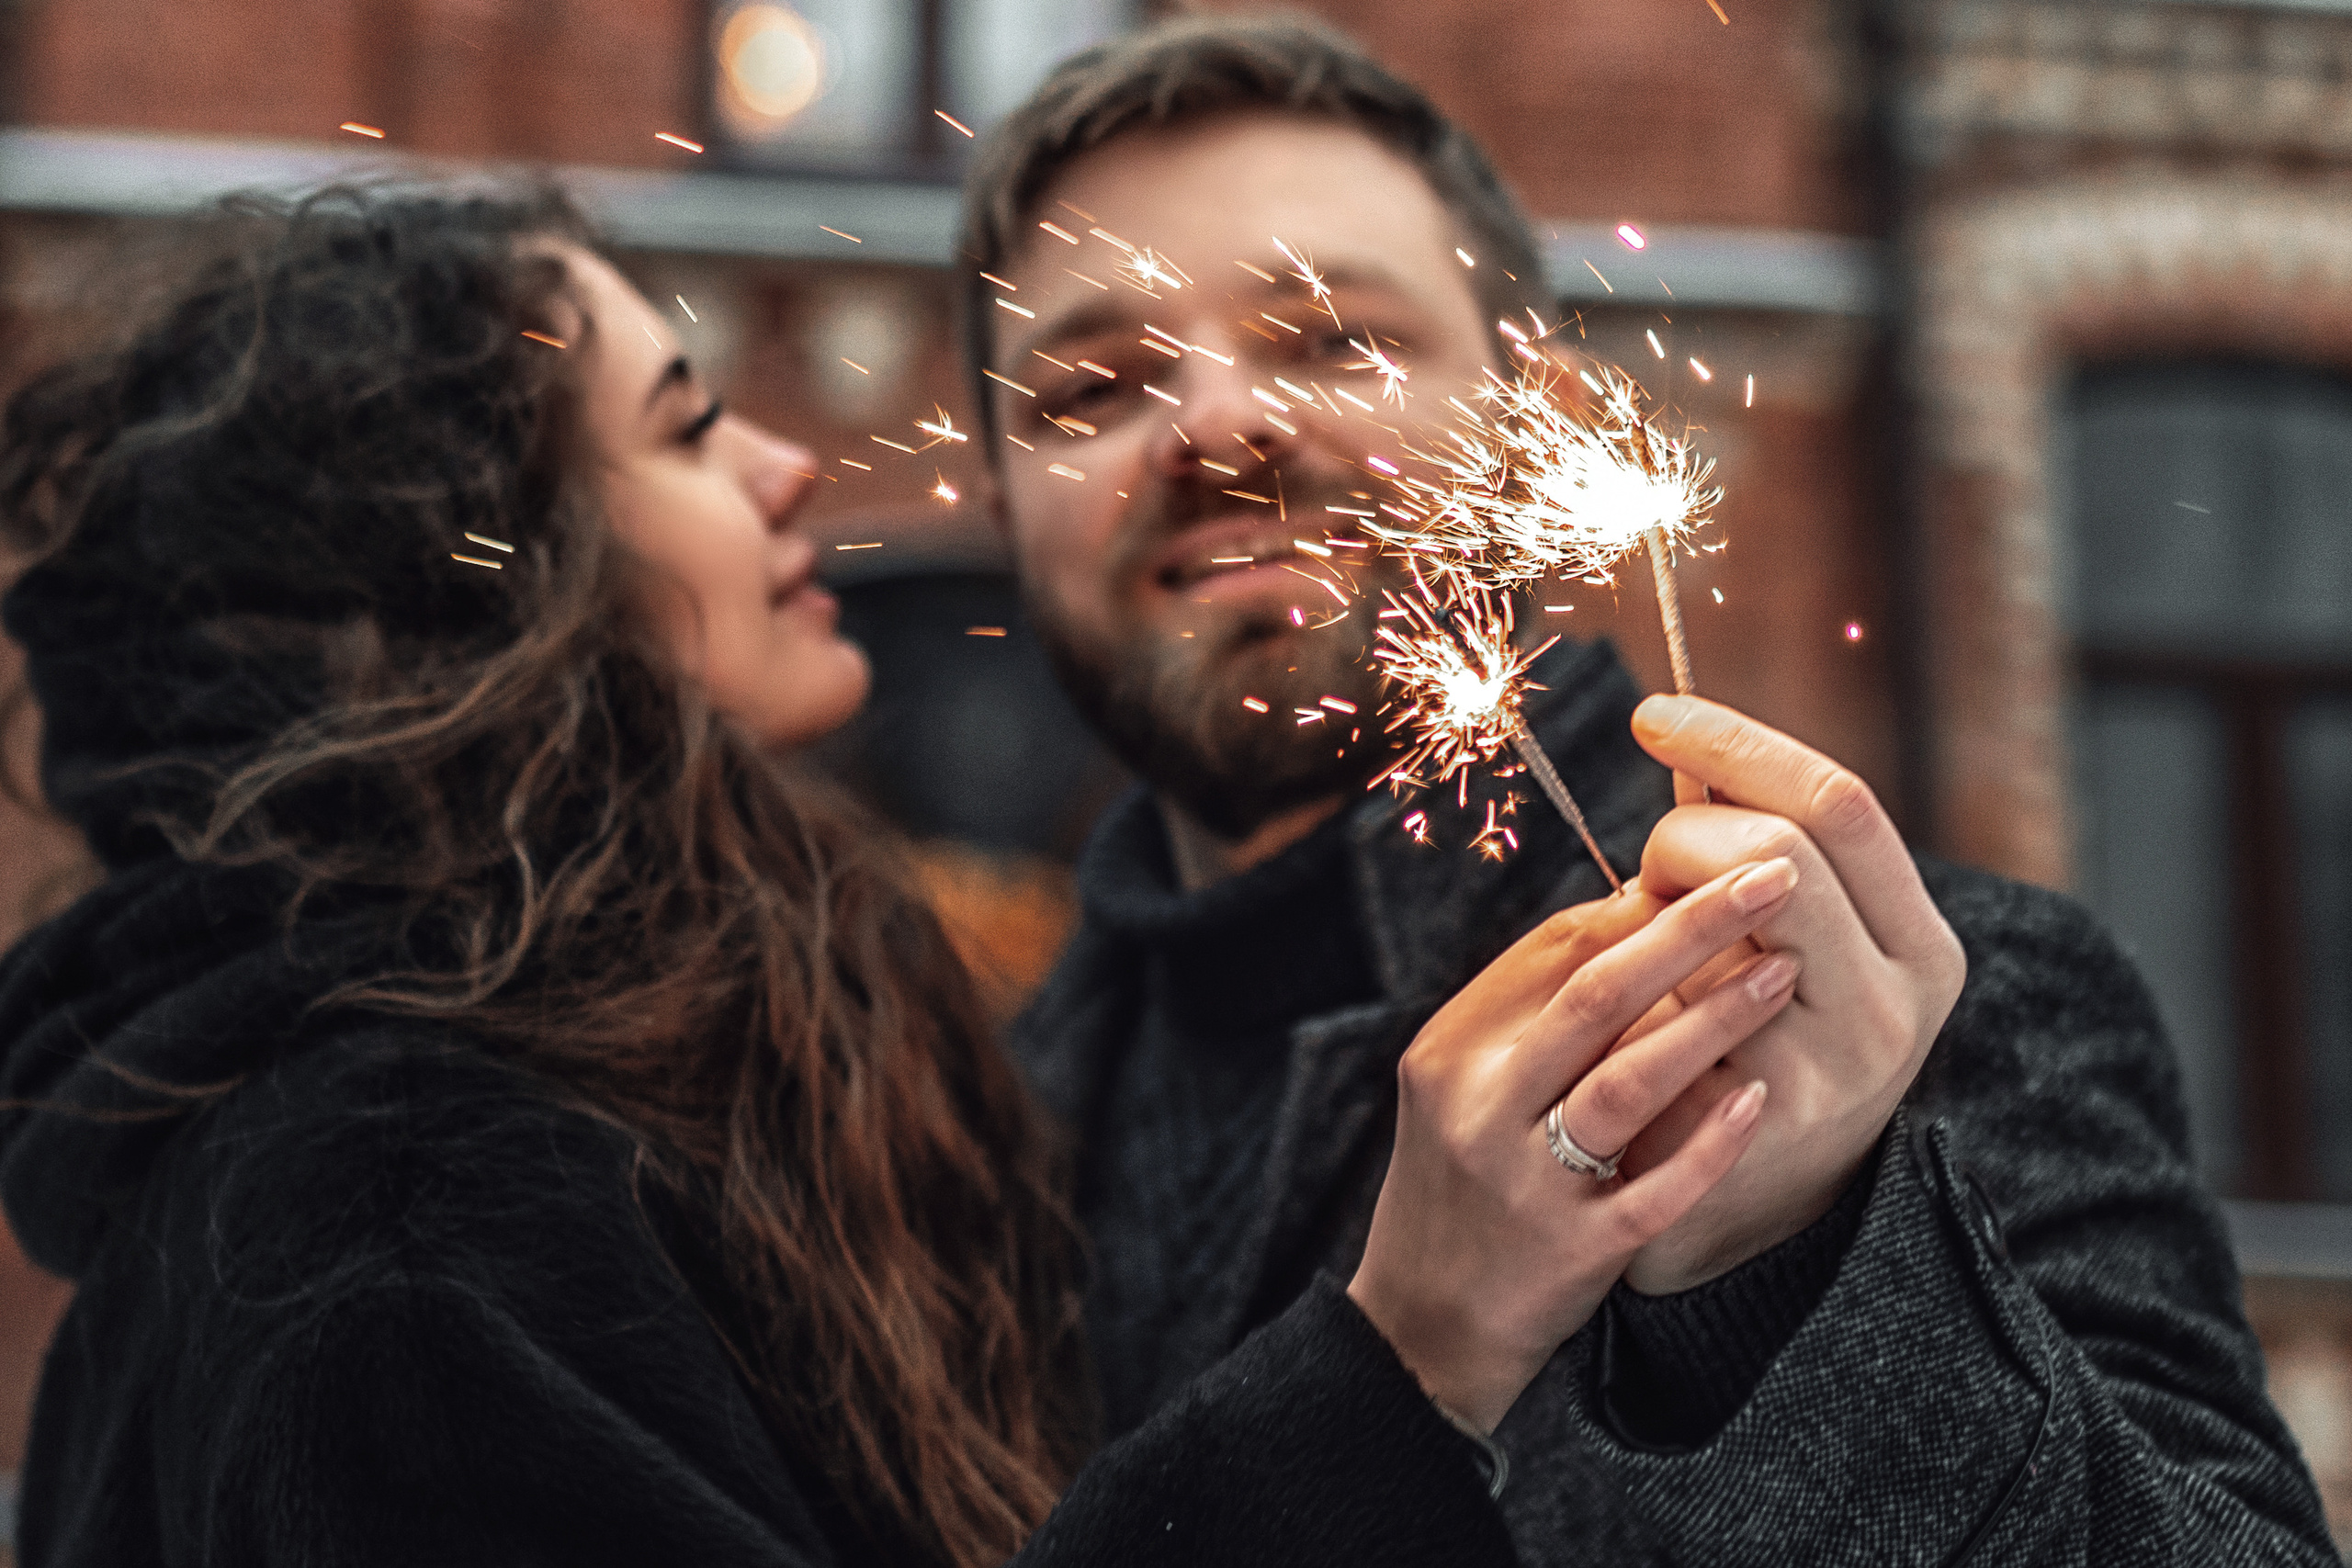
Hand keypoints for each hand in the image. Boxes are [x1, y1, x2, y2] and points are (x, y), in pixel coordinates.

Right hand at [1348, 858, 1802, 1431]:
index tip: (1718, 863)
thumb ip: (1536, 1005)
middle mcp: (1480, 1105)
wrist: (1421, 1325)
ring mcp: (1523, 1181)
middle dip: (1693, 929)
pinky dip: (1708, 1141)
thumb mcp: (1466, 1082)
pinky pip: (1652, 1188)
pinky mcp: (1570, 1251)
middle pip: (1594, 995)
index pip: (1552, 949)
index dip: (1641, 902)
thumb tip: (1641, 902)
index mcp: (1453, 1048)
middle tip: (1778, 876)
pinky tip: (1760, 1098)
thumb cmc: (1464, 1180)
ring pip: (1625, 1084)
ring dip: (1714, 1022)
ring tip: (1787, 971)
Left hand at [1615, 695, 1966, 1295]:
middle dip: (1683, 839)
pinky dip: (1626, 991)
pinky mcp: (1754, 1125)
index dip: (1739, 744)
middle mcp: (1899, 1008)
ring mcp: (1835, 1073)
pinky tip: (1622, 1013)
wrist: (1744, 1209)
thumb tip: (1682, 732)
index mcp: (1922, 945)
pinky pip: (1660, 1008)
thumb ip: (1752, 848)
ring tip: (1647, 946)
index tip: (1654, 713)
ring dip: (1654, 917)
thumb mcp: (1787, 941)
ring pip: (1712, 928)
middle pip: (1778, 854)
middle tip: (1652, 871)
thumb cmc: (1754, 1039)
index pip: (1838, 803)